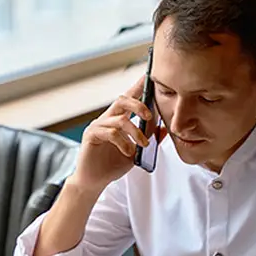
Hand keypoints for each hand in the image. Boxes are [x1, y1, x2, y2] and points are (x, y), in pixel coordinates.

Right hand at [68, 76, 161, 193]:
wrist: (95, 180)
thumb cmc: (113, 164)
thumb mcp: (137, 151)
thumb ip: (148, 138)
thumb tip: (164, 128)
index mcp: (118, 118)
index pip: (130, 98)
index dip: (139, 86)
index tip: (149, 75)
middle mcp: (107, 118)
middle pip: (123, 100)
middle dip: (139, 105)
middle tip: (150, 117)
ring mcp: (98, 126)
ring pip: (120, 119)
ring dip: (136, 132)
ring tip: (144, 145)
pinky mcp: (91, 136)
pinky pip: (110, 133)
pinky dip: (124, 143)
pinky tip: (128, 152)